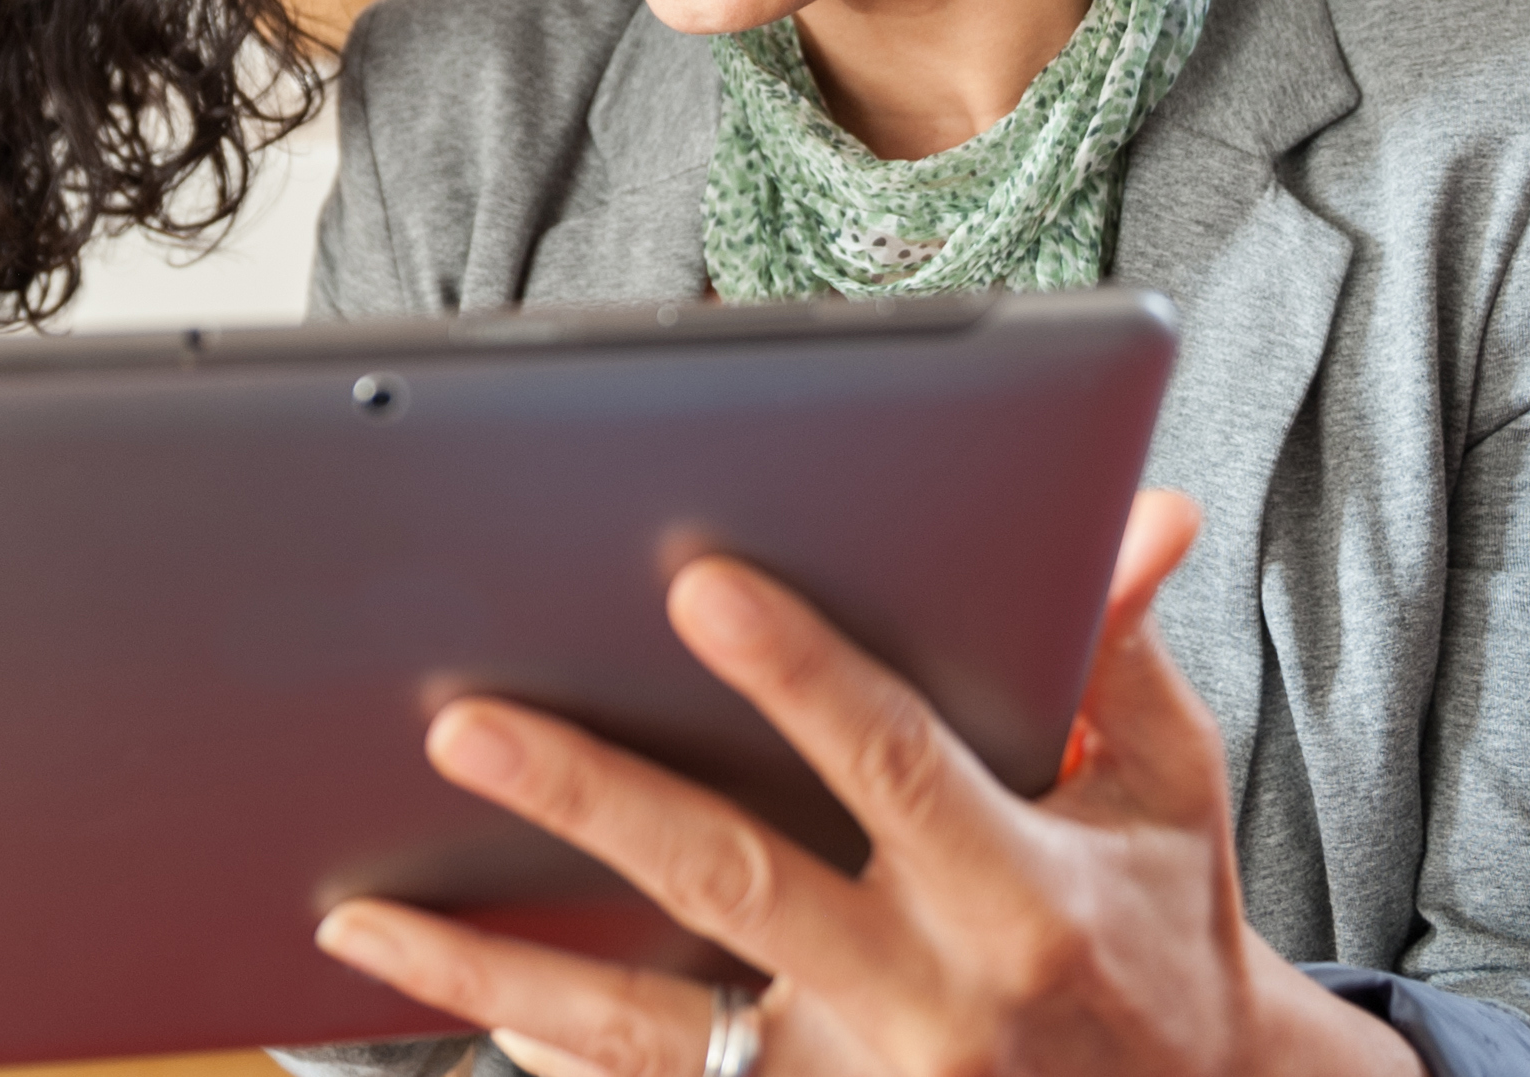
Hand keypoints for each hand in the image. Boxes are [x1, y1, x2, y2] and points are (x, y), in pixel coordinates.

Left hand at [312, 491, 1421, 1076]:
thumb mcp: (1167, 797)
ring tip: (362, 914)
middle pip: (729, 890)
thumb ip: (1118, 654)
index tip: (694, 577)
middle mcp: (925, 1003)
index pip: (890, 760)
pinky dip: (546, 1055)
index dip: (795, 671)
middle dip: (588, 799)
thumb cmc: (1156, 939)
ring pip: (644, 1031)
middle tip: (460, 721)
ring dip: (494, 970)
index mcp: (1020, 893)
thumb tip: (1137, 507)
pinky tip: (448, 1002)